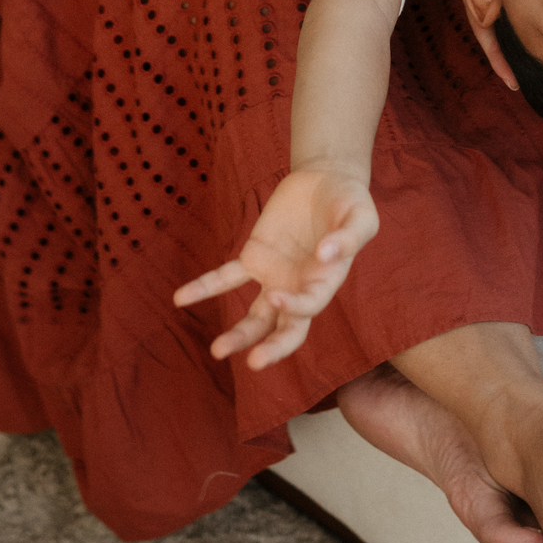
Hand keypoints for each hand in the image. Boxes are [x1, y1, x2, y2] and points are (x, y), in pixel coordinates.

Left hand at [173, 162, 377, 369]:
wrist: (326, 179)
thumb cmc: (350, 201)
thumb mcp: (361, 215)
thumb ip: (349, 236)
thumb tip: (325, 254)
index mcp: (326, 283)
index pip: (309, 307)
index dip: (294, 308)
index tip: (276, 296)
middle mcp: (299, 288)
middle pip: (284, 328)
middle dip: (271, 348)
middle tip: (254, 362)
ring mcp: (274, 276)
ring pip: (254, 316)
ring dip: (238, 334)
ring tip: (217, 350)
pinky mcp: (254, 257)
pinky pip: (227, 278)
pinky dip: (205, 287)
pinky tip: (181, 298)